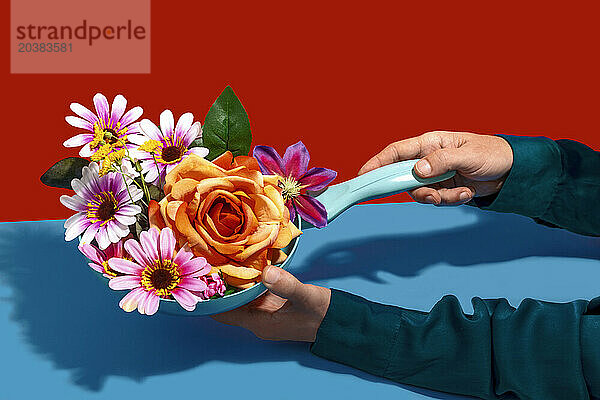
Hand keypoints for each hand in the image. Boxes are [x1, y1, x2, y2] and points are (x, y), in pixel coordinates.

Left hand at [211, 266, 330, 341]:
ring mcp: (265, 311)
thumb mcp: (306, 297)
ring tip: (221, 257)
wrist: (340, 322)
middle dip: (219, 284)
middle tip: (208, 260)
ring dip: (232, 280)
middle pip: (229, 302)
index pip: (224, 312)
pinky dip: (247, 279)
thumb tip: (266, 271)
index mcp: (260, 323)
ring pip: (240, 295)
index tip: (201, 277)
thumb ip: (286, 285)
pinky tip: (244, 261)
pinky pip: (254, 291)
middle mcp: (258, 319)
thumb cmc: (323, 314)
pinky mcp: (273, 302)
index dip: (210, 298)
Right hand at [358, 131, 513, 204]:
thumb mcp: (467, 156)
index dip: (377, 163)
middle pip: (406, 179)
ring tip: (462, 192)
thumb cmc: (491, 154)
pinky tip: (468, 193)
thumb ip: (440, 162)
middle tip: (433, 196)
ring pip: (423, 193)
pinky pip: (439, 200)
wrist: (512, 171)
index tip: (363, 175)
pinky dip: (453, 200)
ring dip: (441, 197)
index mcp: (430, 144)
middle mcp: (429, 160)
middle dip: (420, 191)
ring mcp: (436, 175)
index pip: (396, 152)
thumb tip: (416, 171)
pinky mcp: (445, 188)